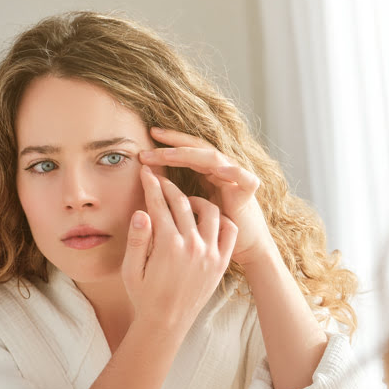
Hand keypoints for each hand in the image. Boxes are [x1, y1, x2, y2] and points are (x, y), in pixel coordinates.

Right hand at [121, 165, 236, 332]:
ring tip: (185, 202)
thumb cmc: (144, 296)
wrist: (167, 323)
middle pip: (182, 203)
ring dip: (196, 201)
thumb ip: (137, 239)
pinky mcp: (221, 262)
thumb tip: (142, 212)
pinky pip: (229, 231)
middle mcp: (192, 246)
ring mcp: (210, 254)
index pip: (159, 204)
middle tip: (161, 179)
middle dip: (169, 186)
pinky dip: (221, 219)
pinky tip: (207, 219)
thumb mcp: (131, 269)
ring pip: (209, 211)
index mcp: (167, 245)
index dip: (151, 185)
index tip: (147, 172)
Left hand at [138, 127, 275, 267]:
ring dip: (191, 154)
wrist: (247, 250)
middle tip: (151, 137)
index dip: (164, 150)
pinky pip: (244, 178)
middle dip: (173, 144)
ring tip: (168, 154)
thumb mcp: (190, 217)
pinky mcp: (248, 194)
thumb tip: (147, 203)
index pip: (184, 154)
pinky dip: (234, 171)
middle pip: (196, 149)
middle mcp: (220, 172)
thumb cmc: (214, 235)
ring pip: (213, 158)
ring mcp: (235, 180)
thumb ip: (173, 206)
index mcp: (206, 175)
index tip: (141, 152)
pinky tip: (219, 169)